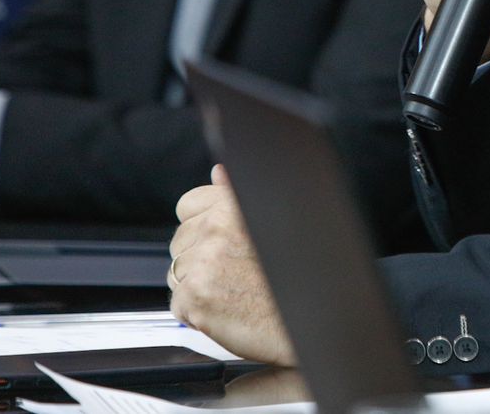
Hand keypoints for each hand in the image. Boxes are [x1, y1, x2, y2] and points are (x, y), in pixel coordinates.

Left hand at [169, 165, 295, 366]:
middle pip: (180, 241)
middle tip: (234, 272)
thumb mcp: (277, 219)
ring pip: (177, 272)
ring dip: (197, 284)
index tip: (220, 241)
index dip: (201, 224)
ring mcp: (203, 261)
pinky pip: (179, 303)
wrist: (312, 317)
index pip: (189, 205)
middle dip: (197, 256)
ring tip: (233, 292)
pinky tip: (226, 310)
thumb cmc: (301, 272)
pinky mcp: (195, 295)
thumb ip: (237, 194)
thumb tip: (218, 173)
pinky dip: (197, 311)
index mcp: (235, 205)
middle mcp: (217, 227)